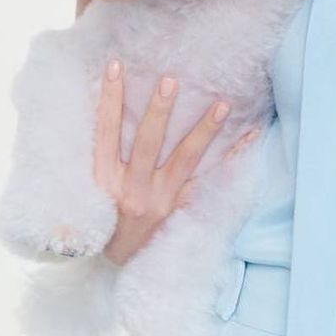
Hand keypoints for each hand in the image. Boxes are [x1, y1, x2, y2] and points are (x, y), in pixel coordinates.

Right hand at [93, 59, 258, 266]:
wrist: (117, 270)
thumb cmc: (100, 220)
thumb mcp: (85, 194)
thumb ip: (91, 157)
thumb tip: (89, 105)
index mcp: (103, 181)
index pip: (105, 132)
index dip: (108, 100)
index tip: (115, 66)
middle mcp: (132, 189)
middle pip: (147, 143)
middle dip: (159, 111)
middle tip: (171, 80)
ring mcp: (161, 200)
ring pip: (185, 160)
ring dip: (204, 130)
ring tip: (223, 104)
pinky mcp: (181, 209)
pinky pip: (211, 180)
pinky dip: (232, 157)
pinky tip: (251, 135)